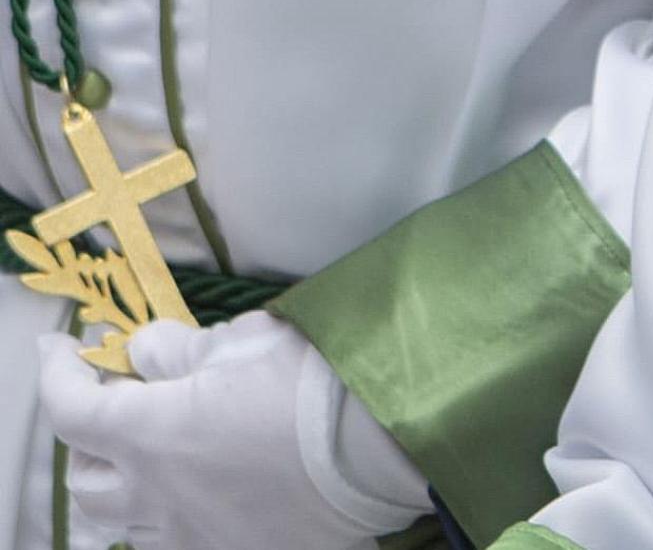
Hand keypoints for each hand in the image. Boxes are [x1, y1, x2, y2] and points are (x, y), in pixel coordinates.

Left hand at [38, 310, 422, 549]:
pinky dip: (163, 514)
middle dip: (85, 436)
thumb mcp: (236, 343)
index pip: (68, 410)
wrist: (376, 447)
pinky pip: (172, 542)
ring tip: (149, 449)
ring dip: (120, 482)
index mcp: (151, 434)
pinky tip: (193, 485)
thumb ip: (177, 351)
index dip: (55, 372)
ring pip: (121, 523)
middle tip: (114, 398)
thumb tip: (144, 354)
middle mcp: (158, 497)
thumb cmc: (306, 383)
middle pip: (83, 479)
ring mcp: (192, 536)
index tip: (61, 347)